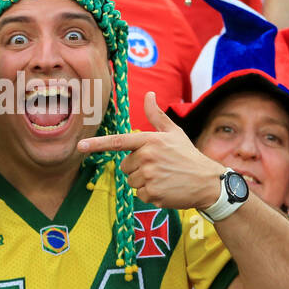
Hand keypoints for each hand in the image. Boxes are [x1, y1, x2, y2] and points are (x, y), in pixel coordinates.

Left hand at [77, 91, 224, 208]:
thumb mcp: (173, 132)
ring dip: (144, 182)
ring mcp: (149, 176)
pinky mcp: (153, 194)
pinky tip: (166, 189)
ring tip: (164, 178)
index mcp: (150, 140)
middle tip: (159, 167)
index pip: (118, 142)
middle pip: (125, 167)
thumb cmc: (187, 155)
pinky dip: (151, 194)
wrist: (207, 181)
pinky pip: (140, 194)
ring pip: (132, 181)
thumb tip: (149, 94)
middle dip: (137, 168)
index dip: (98, 144)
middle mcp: (147, 157)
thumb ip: (156, 115)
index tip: (81, 147)